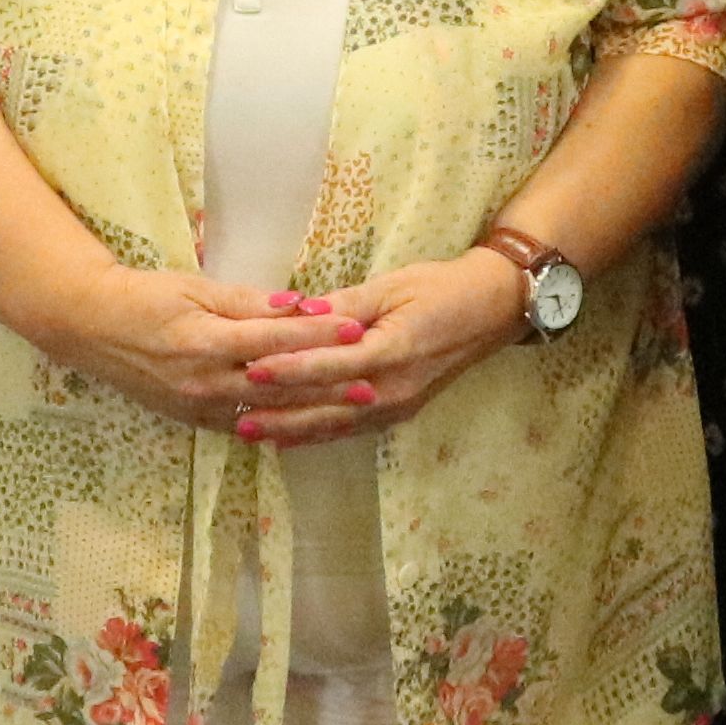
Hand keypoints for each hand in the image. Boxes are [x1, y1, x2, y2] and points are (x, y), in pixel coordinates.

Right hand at [33, 265, 349, 430]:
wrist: (92, 327)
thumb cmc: (145, 297)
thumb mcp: (195, 287)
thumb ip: (247, 301)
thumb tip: (296, 304)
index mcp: (206, 342)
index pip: (275, 340)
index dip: (319, 334)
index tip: (357, 327)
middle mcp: (205, 381)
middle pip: (279, 386)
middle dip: (327, 383)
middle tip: (371, 380)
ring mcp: (199, 407)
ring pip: (268, 414)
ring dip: (311, 410)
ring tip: (351, 405)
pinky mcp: (194, 420)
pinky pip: (245, 428)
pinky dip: (279, 425)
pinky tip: (309, 424)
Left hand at [229, 253, 528, 445]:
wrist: (491, 309)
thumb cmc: (441, 288)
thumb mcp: (393, 286)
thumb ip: (347, 305)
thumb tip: (302, 312)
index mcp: (392, 351)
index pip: (331, 365)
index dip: (289, 368)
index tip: (250, 367)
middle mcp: (393, 388)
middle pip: (327, 405)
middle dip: (280, 410)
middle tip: (234, 413)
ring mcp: (397, 405)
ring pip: (336, 424)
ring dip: (292, 430)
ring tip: (250, 432)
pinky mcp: (399, 410)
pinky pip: (351, 428)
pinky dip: (317, 434)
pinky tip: (288, 439)